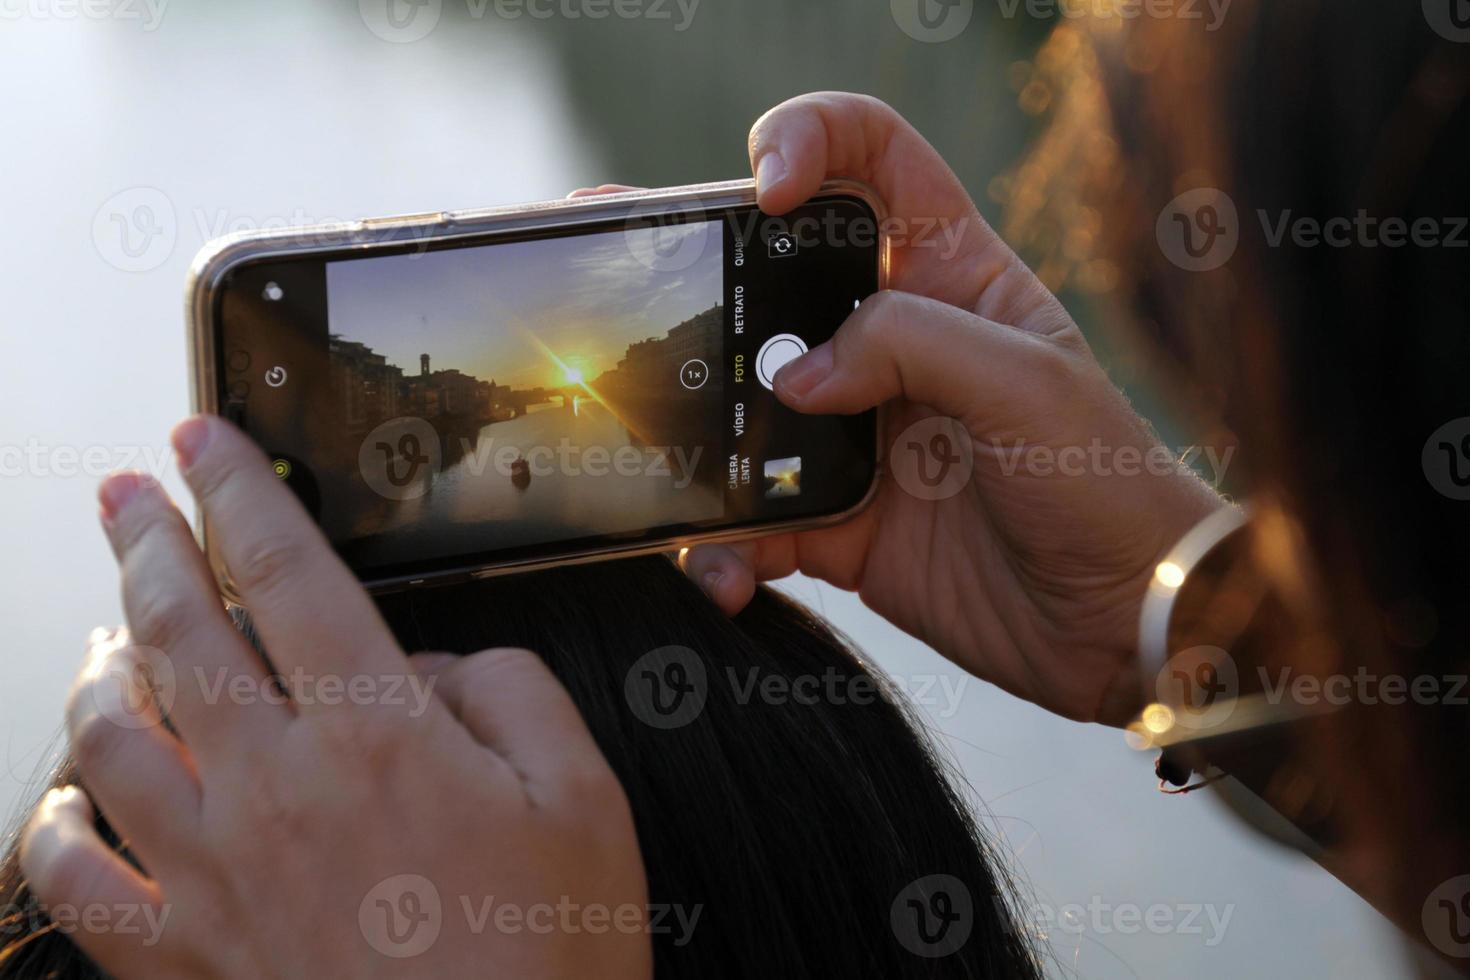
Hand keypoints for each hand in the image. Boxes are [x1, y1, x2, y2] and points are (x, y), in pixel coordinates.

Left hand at [20, 417, 650, 977]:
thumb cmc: (546, 962)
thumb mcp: (585, 797)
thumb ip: (512, 692)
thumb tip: (433, 663)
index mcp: (376, 735)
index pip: (283, 572)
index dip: (237, 492)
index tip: (203, 444)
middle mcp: (274, 788)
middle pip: (177, 628)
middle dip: (143, 541)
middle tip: (125, 493)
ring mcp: (210, 876)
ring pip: (106, 737)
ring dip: (95, 662)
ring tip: (104, 631)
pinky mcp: (180, 960)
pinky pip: (73, 882)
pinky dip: (56, 826)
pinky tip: (71, 800)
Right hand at [675, 92, 1225, 724]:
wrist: (1119, 627)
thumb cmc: (1108, 486)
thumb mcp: (1027, 383)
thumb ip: (908, 343)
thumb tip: (792, 376)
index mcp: (949, 277)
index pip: (869, 162)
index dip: (808, 140)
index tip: (765, 189)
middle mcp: (891, 345)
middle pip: (772, 278)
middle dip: (697, 274)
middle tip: (627, 283)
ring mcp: (855, 435)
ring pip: (741, 406)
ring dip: (690, 434)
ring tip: (654, 467)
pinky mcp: (836, 522)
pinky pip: (751, 521)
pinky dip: (722, 548)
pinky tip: (727, 573)